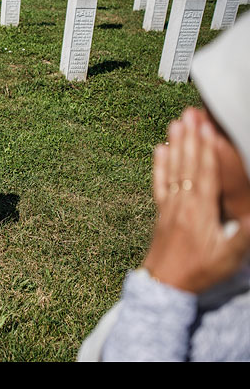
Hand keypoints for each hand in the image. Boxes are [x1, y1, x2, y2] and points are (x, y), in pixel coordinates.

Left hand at [144, 107, 249, 292]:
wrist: (165, 285)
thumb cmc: (200, 271)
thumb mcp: (229, 256)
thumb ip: (242, 233)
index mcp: (201, 211)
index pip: (205, 174)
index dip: (206, 149)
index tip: (206, 128)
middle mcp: (183, 203)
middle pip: (187, 165)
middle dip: (190, 138)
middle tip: (190, 113)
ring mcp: (169, 206)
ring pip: (172, 169)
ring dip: (174, 145)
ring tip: (175, 123)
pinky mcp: (160, 211)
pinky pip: (159, 183)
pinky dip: (158, 165)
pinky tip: (158, 149)